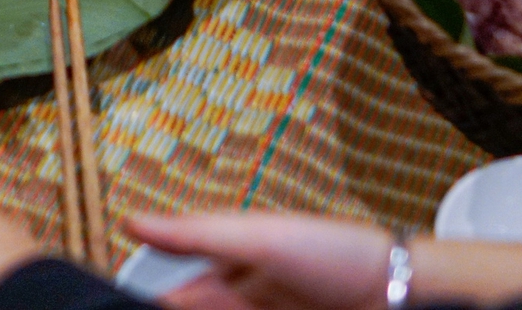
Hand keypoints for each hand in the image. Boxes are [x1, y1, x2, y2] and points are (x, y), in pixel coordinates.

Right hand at [129, 212, 390, 309]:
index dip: (153, 295)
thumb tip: (130, 221)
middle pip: (199, 309)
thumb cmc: (336, 253)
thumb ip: (195, 234)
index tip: (120, 302)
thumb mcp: (258, 237)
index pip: (182, 284)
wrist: (400, 293)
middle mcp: (249, 295)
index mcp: (236, 261)